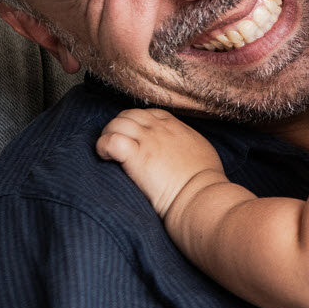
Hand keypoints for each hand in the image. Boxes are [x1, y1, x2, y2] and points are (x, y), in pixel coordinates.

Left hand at [96, 109, 229, 220]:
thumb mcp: (202, 151)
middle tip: (117, 146)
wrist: (200, 195)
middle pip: (129, 114)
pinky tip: (106, 158)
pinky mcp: (136, 155)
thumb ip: (187, 143)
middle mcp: (160, 128)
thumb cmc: (205, 181)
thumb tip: (182, 149)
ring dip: (108, 136)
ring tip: (108, 153)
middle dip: (118, 127)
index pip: (148, 113)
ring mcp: (147, 140)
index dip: (136, 123)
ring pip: (117, 123)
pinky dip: (103, 147)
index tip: (135, 139)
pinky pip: (110, 140)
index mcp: (175, 126)